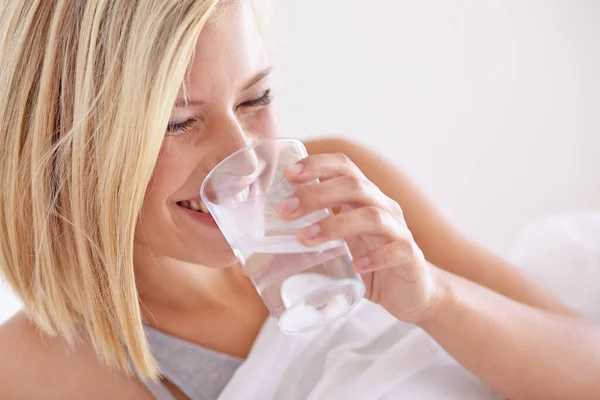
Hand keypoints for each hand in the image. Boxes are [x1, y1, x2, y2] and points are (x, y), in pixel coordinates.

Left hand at [276, 152, 440, 322]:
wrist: (412, 292)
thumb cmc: (369, 262)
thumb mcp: (340, 241)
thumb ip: (314, 229)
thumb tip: (265, 232)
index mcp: (364, 198)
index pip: (344, 167)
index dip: (318, 165)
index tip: (288, 175)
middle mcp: (383, 207)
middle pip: (354, 186)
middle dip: (316, 194)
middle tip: (284, 212)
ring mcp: (398, 230)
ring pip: (372, 216)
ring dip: (335, 224)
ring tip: (305, 239)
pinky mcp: (410, 257)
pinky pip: (397, 249)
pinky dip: (375, 256)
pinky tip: (355, 265)